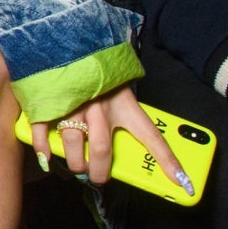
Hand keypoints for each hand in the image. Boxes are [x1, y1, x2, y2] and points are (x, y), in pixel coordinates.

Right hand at [29, 85, 191, 194]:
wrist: (72, 45)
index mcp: (125, 105)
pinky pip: (44, 134)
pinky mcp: (50, 104)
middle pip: (101, 151)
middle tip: (98, 177)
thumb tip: (124, 145)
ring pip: (73, 146)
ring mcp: (73, 107)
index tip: (183, 182)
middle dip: (99, 173)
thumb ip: (125, 116)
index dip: (168, 160)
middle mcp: (101, 109)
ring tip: (78, 166)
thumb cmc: (100, 75)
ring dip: (75, 163)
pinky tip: (48, 157)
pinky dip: (45, 150)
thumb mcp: (121, 93)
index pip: (151, 136)